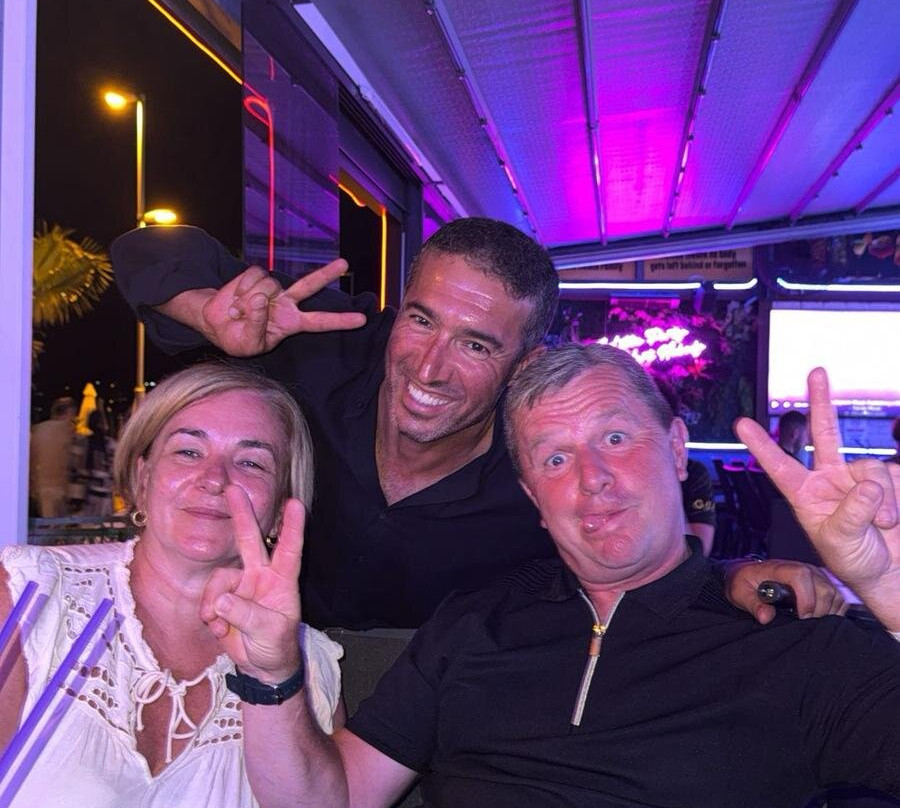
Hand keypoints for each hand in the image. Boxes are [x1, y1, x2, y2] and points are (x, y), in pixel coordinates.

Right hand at [189, 260, 366, 355]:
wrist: (215, 324)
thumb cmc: (237, 338)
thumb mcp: (248, 344)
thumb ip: (257, 326)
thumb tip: (262, 299)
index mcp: (291, 324)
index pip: (320, 323)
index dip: (340, 321)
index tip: (362, 320)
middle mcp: (287, 303)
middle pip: (310, 285)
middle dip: (326, 274)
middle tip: (344, 263)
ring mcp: (272, 288)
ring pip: (270, 285)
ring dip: (248, 300)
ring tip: (238, 313)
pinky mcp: (256, 276)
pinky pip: (253, 276)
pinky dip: (240, 288)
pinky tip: (234, 299)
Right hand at [200, 485, 304, 681]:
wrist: (261, 666)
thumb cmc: (276, 645)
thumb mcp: (269, 632)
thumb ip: (247, 615)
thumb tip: (223, 600)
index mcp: (282, 580)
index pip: (289, 549)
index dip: (292, 527)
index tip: (296, 504)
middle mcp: (261, 576)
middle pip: (250, 540)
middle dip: (242, 515)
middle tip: (234, 490)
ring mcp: (241, 586)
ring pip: (220, 578)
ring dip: (214, 600)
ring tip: (218, 622)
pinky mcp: (223, 600)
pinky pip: (209, 598)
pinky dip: (209, 614)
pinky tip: (216, 628)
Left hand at [722, 557, 845, 623]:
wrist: (749, 575)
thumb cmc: (745, 583)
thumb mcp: (740, 593)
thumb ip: (752, 604)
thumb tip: (766, 617)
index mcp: (781, 568)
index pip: (801, 576)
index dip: (806, 599)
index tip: (802, 617)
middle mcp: (802, 568)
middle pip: (824, 588)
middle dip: (819, 611)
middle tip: (806, 626)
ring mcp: (815, 574)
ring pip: (834, 594)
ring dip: (828, 613)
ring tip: (812, 624)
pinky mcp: (823, 583)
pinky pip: (839, 598)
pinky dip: (835, 611)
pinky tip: (821, 619)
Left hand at [734, 368, 899, 629]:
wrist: (891, 572)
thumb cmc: (855, 560)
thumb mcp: (842, 542)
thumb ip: (852, 513)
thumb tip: (868, 485)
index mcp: (805, 493)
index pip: (780, 466)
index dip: (762, 446)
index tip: (740, 423)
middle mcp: (830, 479)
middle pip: (824, 433)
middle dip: (821, 401)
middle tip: (816, 371)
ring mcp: (860, 477)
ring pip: (871, 469)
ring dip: (881, 499)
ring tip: (883, 524)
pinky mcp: (891, 481)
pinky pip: (895, 478)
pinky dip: (896, 499)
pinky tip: (894, 519)